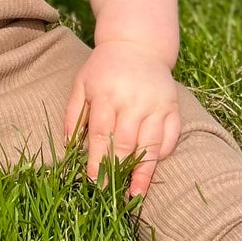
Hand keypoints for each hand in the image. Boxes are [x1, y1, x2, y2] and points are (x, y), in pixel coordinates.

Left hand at [65, 43, 180, 197]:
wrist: (137, 43)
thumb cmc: (104, 68)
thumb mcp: (82, 83)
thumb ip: (74, 113)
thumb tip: (68, 145)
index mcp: (107, 94)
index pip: (101, 134)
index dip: (98, 160)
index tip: (94, 183)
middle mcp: (134, 100)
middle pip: (126, 142)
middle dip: (118, 171)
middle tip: (111, 197)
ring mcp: (156, 104)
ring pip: (151, 144)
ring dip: (143, 171)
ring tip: (136, 194)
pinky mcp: (173, 106)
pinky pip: (171, 135)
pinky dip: (163, 152)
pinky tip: (154, 166)